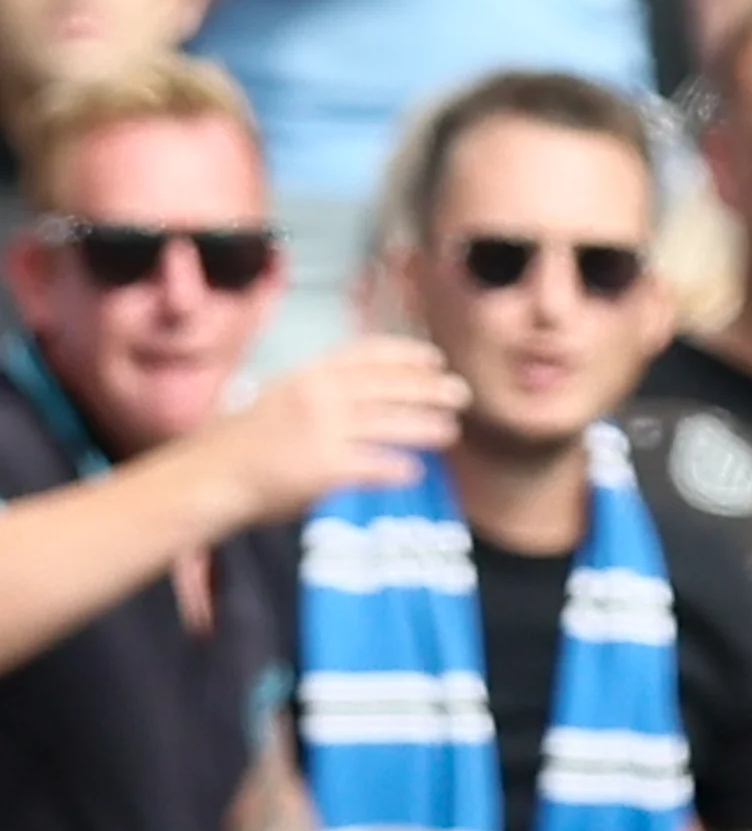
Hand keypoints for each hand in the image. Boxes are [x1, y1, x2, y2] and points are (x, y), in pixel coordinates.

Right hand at [203, 338, 466, 522]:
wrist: (211, 476)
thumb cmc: (246, 441)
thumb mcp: (279, 397)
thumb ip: (321, 392)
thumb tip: (370, 394)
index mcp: (307, 375)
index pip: (367, 355)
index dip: (406, 354)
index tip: (435, 359)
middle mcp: (318, 396)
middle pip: (389, 387)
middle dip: (430, 389)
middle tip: (461, 395)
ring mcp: (323, 430)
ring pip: (392, 424)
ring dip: (427, 427)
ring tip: (449, 432)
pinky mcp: (326, 467)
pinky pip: (378, 465)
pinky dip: (400, 468)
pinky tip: (414, 471)